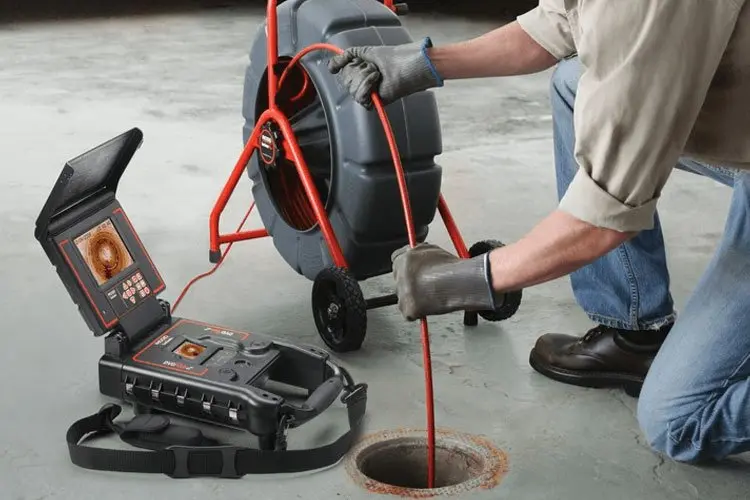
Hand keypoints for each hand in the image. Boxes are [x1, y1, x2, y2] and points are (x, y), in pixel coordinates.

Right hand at [328, 37, 442, 108]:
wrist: (408, 65)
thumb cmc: (395, 58)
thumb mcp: (366, 52)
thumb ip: (347, 56)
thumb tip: (330, 66)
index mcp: (361, 72)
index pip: (342, 72)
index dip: (348, 64)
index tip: (357, 60)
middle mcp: (363, 84)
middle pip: (345, 81)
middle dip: (358, 70)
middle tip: (374, 67)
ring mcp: (369, 94)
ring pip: (351, 89)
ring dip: (364, 77)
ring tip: (377, 73)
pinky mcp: (375, 102)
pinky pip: (359, 98)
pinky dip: (366, 86)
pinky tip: (376, 80)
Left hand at [391, 243, 499, 320]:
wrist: (456, 283)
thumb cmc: (449, 267)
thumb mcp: (432, 250)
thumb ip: (419, 252)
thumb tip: (416, 253)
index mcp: (403, 258)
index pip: (396, 261)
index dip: (406, 267)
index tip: (413, 272)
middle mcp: (399, 275)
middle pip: (400, 281)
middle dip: (410, 285)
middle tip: (425, 287)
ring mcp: (402, 293)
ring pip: (404, 298)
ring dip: (415, 300)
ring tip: (433, 297)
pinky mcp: (407, 308)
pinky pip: (409, 314)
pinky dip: (418, 313)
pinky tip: (431, 307)